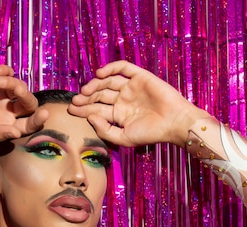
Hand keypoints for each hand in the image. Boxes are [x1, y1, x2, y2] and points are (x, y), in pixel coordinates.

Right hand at [0, 66, 47, 141]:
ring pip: (18, 86)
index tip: (44, 113)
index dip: (38, 120)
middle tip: (15, 89)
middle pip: (28, 102)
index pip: (29, 124)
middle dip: (25, 94)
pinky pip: (6, 73)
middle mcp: (8, 111)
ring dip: (11, 81)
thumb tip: (17, 133)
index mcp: (8, 126)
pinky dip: (5, 70)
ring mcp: (1, 96)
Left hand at [68, 61, 213, 147]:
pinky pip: (123, 68)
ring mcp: (131, 88)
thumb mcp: (124, 138)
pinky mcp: (140, 77)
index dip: (83, 109)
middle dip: (86, 97)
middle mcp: (123, 100)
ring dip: (95, 84)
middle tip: (76, 100)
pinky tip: (99, 74)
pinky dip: (110, 68)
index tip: (71, 109)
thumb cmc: (152, 134)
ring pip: (108, 81)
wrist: (174, 122)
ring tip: (86, 89)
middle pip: (99, 95)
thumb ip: (105, 130)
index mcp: (119, 115)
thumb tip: (90, 118)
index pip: (96, 109)